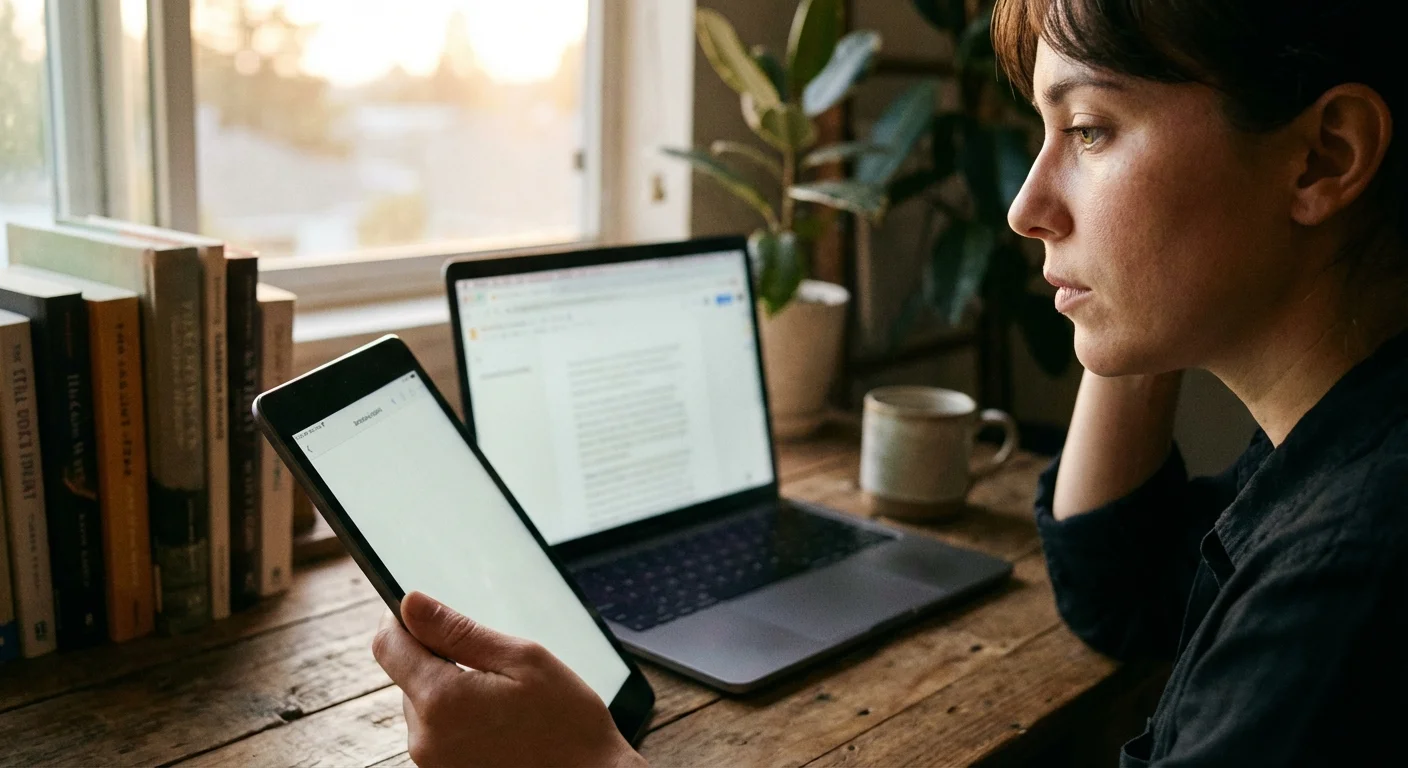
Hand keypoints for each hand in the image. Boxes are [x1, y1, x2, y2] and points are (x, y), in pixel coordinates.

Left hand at [372, 591, 645, 767]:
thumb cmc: (566, 723)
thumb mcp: (522, 659)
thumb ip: (458, 631)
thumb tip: (411, 604)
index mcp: (441, 700)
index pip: (387, 645)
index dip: (403, 621)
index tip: (427, 615)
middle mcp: (424, 738)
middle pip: (408, 675)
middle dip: (440, 660)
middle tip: (494, 668)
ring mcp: (431, 763)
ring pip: (424, 705)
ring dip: (451, 693)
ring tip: (503, 704)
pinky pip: (438, 734)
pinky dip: (460, 722)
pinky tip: (499, 726)